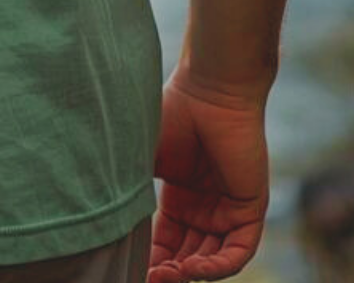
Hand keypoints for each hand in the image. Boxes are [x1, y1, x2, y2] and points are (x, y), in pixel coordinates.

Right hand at [148, 69, 270, 281]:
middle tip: (148, 278)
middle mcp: (206, 207)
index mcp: (180, 197)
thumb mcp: (143, 159)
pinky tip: (193, 269)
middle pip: (188, 256)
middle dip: (169, 272)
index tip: (132, 270)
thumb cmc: (172, 114)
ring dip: (191, 274)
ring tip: (167, 276)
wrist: (209, 90)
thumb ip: (129, 189)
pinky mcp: (251, 208)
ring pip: (213, 259)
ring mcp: (229, 209)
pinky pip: (238, 250)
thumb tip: (102, 221)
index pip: (166, 242)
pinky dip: (217, 267)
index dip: (150, 259)